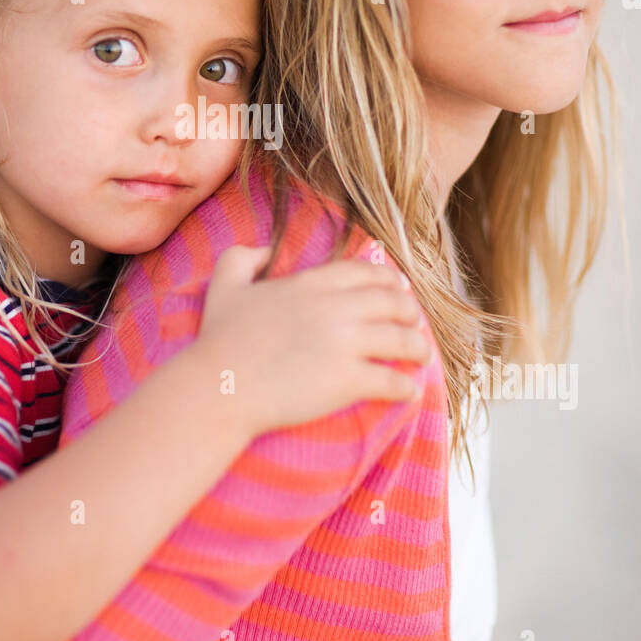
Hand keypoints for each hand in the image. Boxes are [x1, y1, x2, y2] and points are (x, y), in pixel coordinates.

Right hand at [195, 245, 433, 436]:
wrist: (220, 386)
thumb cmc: (218, 339)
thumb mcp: (224, 284)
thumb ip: (242, 257)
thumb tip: (266, 249)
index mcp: (311, 284)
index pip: (365, 273)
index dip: (389, 280)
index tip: (401, 288)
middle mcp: (335, 308)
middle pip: (392, 303)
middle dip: (410, 312)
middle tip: (415, 323)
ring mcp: (344, 344)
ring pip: (402, 340)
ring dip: (418, 347)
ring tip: (422, 356)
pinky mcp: (347, 380)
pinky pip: (392, 381)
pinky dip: (407, 386)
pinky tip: (411, 391)